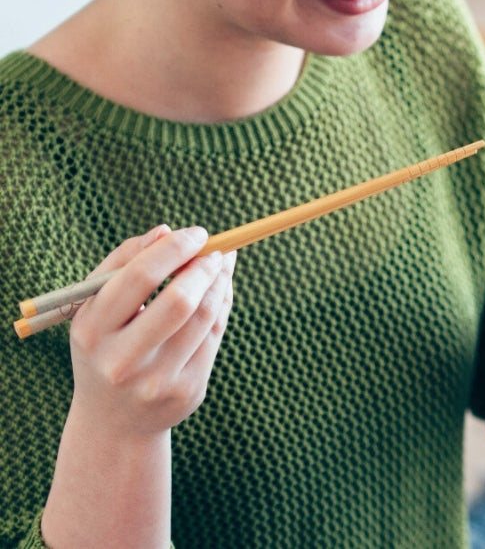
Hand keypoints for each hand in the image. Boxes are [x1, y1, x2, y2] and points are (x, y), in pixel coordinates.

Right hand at [67, 225, 236, 439]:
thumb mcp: (98, 310)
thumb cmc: (106, 347)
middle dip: (204, 268)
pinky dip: (222, 306)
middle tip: (216, 251)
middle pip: (179, 301)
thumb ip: (124, 264)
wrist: (114, 422)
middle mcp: (123, 360)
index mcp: (93, 331)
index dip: (174, 250)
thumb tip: (166, 231)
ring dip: (220, 283)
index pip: (138, 278)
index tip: (197, 233)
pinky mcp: (188, 391)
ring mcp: (158, 380)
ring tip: (221, 265)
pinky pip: (215, 337)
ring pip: (204, 318)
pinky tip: (221, 291)